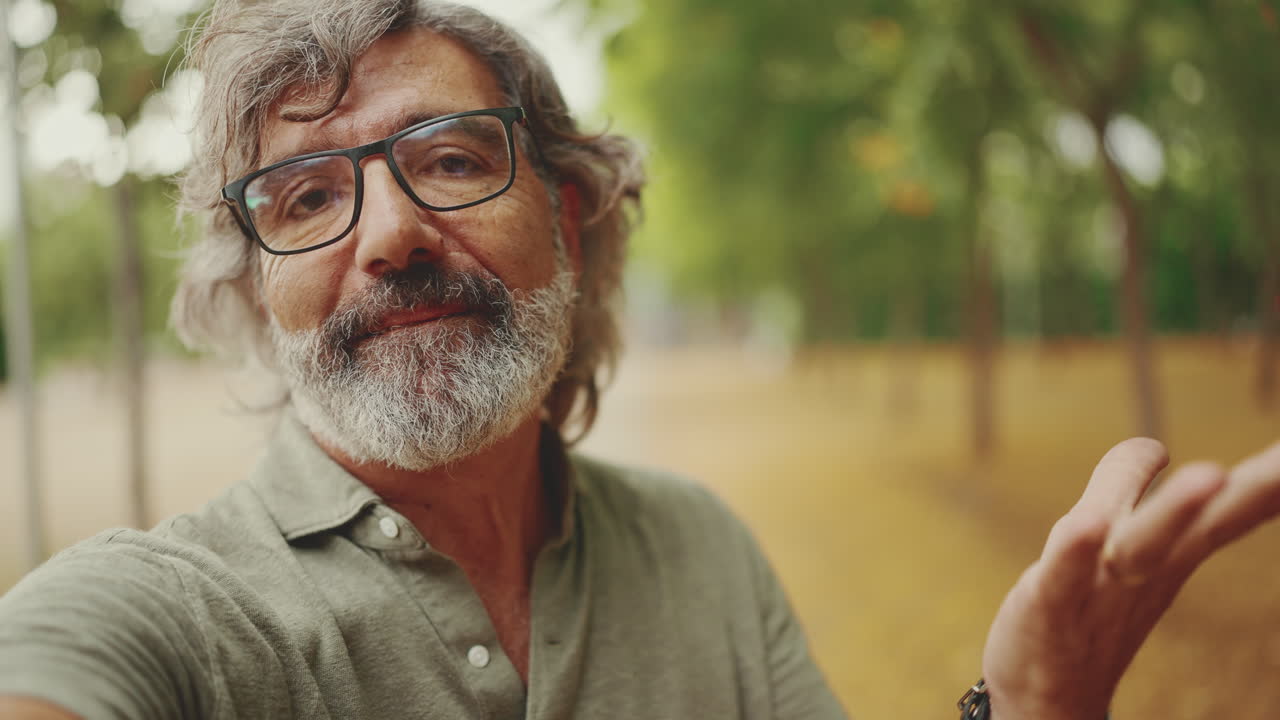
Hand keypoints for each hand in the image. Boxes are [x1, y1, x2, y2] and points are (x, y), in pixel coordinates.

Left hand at [979, 437, 1279, 719]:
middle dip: (1252, 490)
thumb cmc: (1090, 607)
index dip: (1273, 479)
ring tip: (1211, 474)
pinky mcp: (1050, 603)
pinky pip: (1064, 574)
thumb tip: (1153, 447)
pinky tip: (1087, 524)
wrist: (1047, 695)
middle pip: (1204, 523)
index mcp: (1173, 550)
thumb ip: (1129, 485)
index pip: (1231, 508)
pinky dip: (1075, 549)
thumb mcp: (1119, 544)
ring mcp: (1101, 586)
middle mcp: (1149, 567)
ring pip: (1142, 544)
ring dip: (1175, 511)